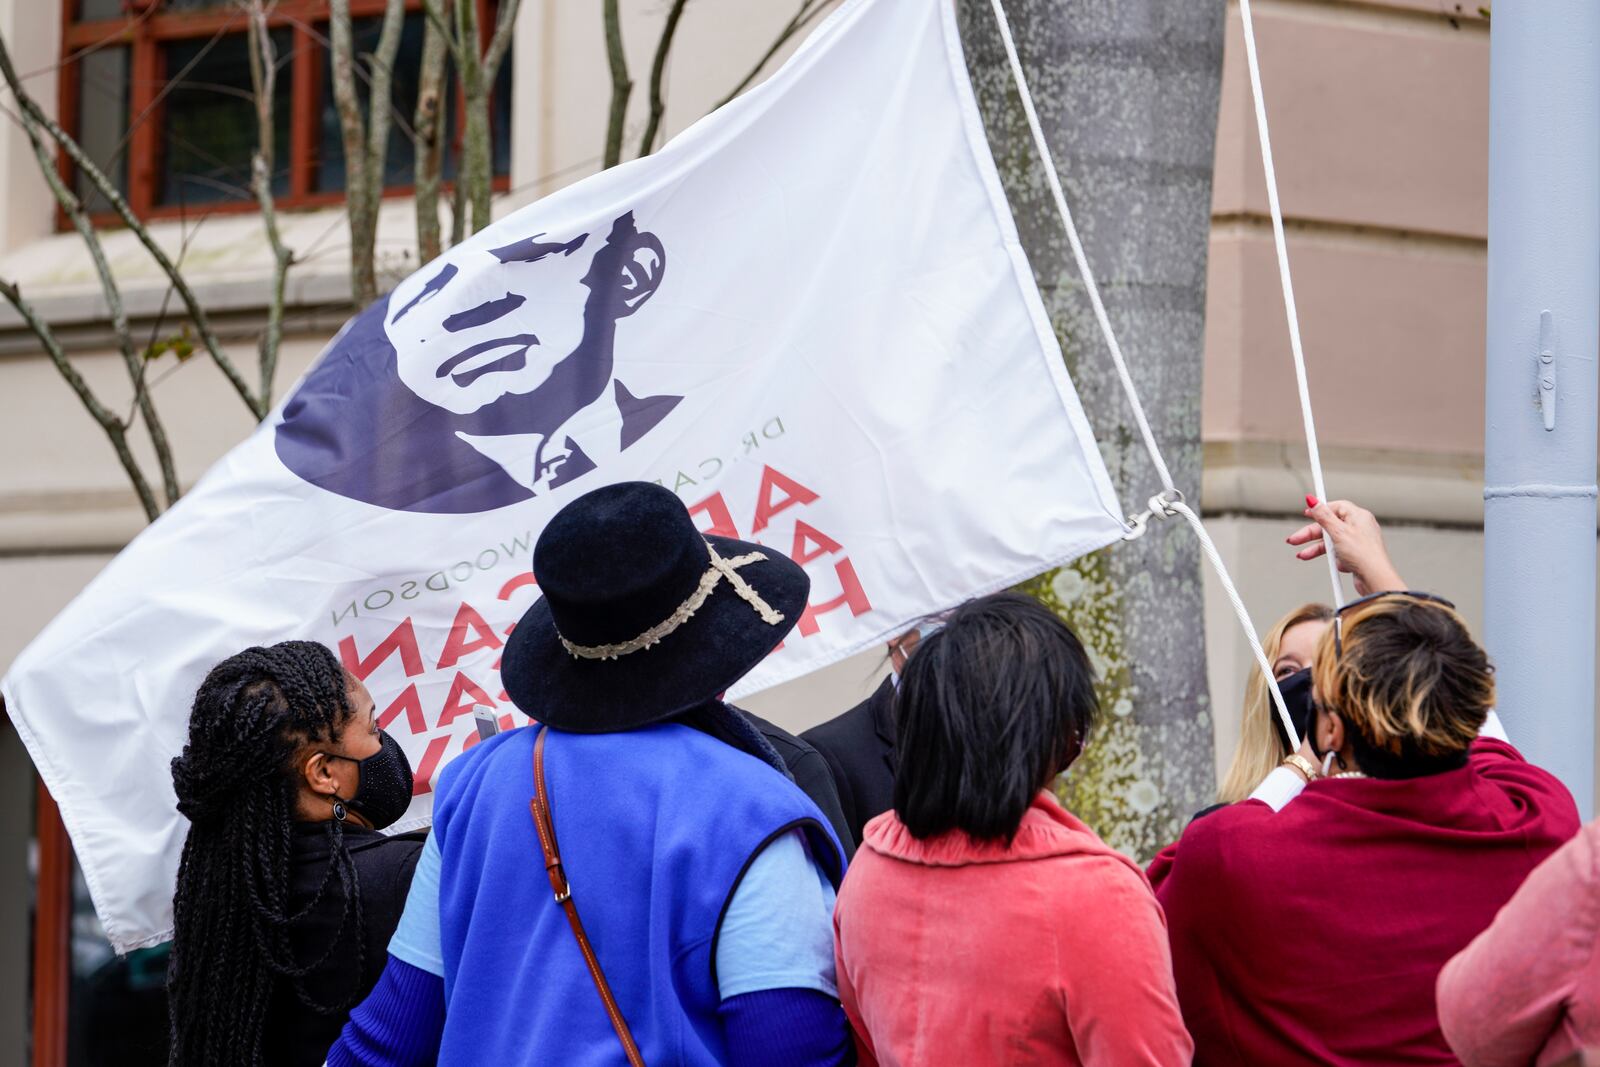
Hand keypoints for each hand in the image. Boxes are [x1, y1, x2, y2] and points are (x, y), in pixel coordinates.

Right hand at [1286, 497, 1404, 596]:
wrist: (1374, 578)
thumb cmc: (1363, 554)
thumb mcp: (1338, 532)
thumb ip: (1323, 516)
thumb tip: (1313, 500)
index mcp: (1358, 516)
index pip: (1335, 507)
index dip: (1320, 510)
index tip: (1306, 513)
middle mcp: (1358, 527)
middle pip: (1329, 525)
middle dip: (1310, 533)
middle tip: (1295, 539)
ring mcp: (1356, 541)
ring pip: (1330, 540)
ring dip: (1314, 547)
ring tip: (1302, 555)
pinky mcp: (1354, 554)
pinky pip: (1336, 550)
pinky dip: (1325, 555)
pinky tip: (1322, 561)